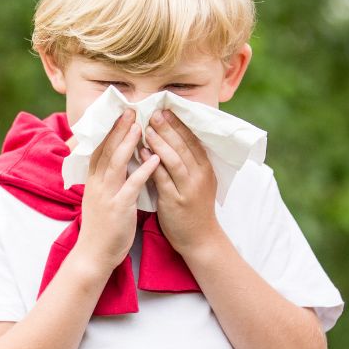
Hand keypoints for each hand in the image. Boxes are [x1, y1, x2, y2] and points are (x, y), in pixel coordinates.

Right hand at [77, 109, 159, 272]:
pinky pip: (132, 186)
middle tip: (130, 110)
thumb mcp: (101, 199)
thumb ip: (107, 181)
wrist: (93, 255)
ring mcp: (107, 195)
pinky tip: (155, 159)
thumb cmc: (102, 228)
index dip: (109, 130)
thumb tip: (115, 163)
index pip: (99, 149)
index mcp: (94, 181)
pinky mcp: (119, 208)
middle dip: (118, 129)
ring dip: (128, 144)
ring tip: (140, 126)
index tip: (119, 113)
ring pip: (116, 163)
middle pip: (106, 150)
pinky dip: (143, 171)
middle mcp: (97, 184)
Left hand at [141, 110, 219, 255]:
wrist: (200, 239)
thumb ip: (188, 163)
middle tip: (154, 112)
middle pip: (183, 146)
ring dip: (160, 142)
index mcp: (206, 169)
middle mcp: (200, 176)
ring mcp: (188, 189)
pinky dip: (151, 164)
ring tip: (146, 128)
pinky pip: (162, 178)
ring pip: (174, 159)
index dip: (179, 124)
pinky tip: (141, 153)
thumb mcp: (198, 182)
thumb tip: (171, 140)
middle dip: (168, 128)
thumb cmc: (195, 208)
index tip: (166, 110)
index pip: (193, 140)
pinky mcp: (176, 201)